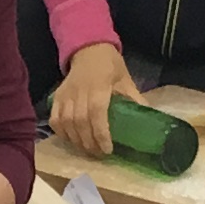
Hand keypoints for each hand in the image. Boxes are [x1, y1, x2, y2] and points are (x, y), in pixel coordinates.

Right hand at [49, 43, 144, 159]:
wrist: (88, 49)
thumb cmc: (110, 65)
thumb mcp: (126, 79)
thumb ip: (134, 99)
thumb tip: (149, 119)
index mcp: (99, 85)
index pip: (96, 112)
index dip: (101, 133)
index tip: (108, 149)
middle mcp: (79, 90)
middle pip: (80, 121)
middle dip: (89, 142)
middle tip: (99, 154)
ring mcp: (65, 94)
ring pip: (66, 122)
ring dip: (76, 140)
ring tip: (88, 150)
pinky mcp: (56, 97)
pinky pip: (54, 119)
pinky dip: (61, 132)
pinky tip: (72, 140)